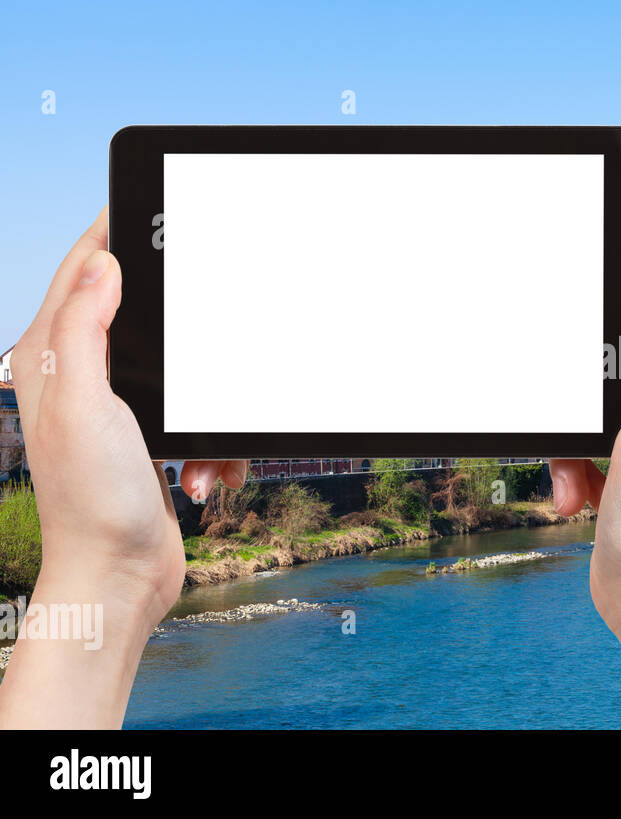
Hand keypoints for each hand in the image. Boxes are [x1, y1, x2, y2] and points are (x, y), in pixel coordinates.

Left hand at [0, 208, 245, 727]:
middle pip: (141, 314)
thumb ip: (85, 329)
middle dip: (185, 326)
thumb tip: (101, 263)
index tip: (147, 202)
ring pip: (186, 370)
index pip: (81, 271)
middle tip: (212, 312)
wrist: (118, 578)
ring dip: (209, 410)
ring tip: (200, 455)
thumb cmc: (94, 502)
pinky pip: (202, 417)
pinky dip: (215, 446)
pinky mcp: (153, 441)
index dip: (112, 231)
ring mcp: (119, 410)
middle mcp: (82, 378)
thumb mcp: (84, 404)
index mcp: (54, 359)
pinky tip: (205, 477)